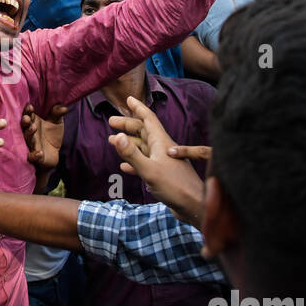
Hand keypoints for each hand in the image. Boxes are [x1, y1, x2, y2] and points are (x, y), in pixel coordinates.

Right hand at [21, 103, 67, 171]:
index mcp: (33, 123)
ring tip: (33, 127)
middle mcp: (30, 134)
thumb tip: (65, 107)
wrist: (55, 153)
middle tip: (26, 118)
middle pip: (25, 127)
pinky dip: (34, 155)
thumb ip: (58, 114)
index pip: (28, 116)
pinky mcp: (35, 157)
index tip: (30, 106)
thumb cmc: (53, 135)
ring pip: (27, 140)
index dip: (28, 111)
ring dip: (29, 134)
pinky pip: (32, 157)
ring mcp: (31, 145)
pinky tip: (40, 152)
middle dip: (25, 122)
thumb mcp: (57, 123)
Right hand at [107, 96, 209, 224]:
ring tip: (113, 141)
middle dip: (128, 124)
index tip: (128, 99)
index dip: (138, 108)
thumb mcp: (149, 170)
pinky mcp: (163, 175)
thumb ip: (132, 154)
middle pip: (144, 131)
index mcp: (161, 142)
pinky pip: (145, 163)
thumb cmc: (175, 187)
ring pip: (144, 147)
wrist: (194, 206)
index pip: (148, 119)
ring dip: (129, 142)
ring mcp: (163, 162)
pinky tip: (125, 167)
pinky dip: (134, 162)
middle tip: (111, 121)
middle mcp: (163, 149)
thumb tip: (116, 136)